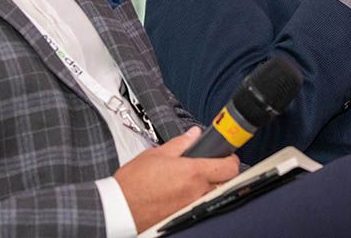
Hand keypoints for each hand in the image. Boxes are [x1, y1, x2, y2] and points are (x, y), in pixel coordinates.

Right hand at [114, 127, 239, 232]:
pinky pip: (199, 204)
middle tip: (211, 164)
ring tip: (195, 178)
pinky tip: (184, 191)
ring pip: (213, 194)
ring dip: (210, 186)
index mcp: (193, 172)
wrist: (120, 208)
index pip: (229, 167)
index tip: (226, 154)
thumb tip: (193, 134)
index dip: (231, 158)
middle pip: (225, 182)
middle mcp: (196, 192)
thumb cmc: (133, 183)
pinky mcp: (183, 216)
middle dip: (222, 172)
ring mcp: (191, 206)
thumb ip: (180, 143)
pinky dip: (196, 197)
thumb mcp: (156, 154)